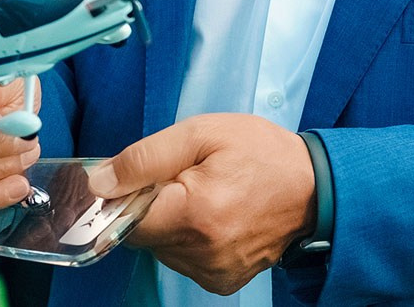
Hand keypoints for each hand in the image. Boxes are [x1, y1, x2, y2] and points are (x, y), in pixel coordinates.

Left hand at [89, 113, 314, 295]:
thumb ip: (145, 157)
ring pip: (162, 248)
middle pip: (143, 234)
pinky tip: (214, 216)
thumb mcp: (202, 133)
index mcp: (195, 214)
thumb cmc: (261, 153)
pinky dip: (189, 238)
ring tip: (205, 194)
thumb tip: (99, 182)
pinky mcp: (222, 281)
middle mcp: (202, 253)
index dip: (126, 195)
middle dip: (152, 205)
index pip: (124, 219)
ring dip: (170, 222)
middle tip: (185, 178)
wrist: (314, 187)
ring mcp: (213, 272)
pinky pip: (183, 259)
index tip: (143, 177)